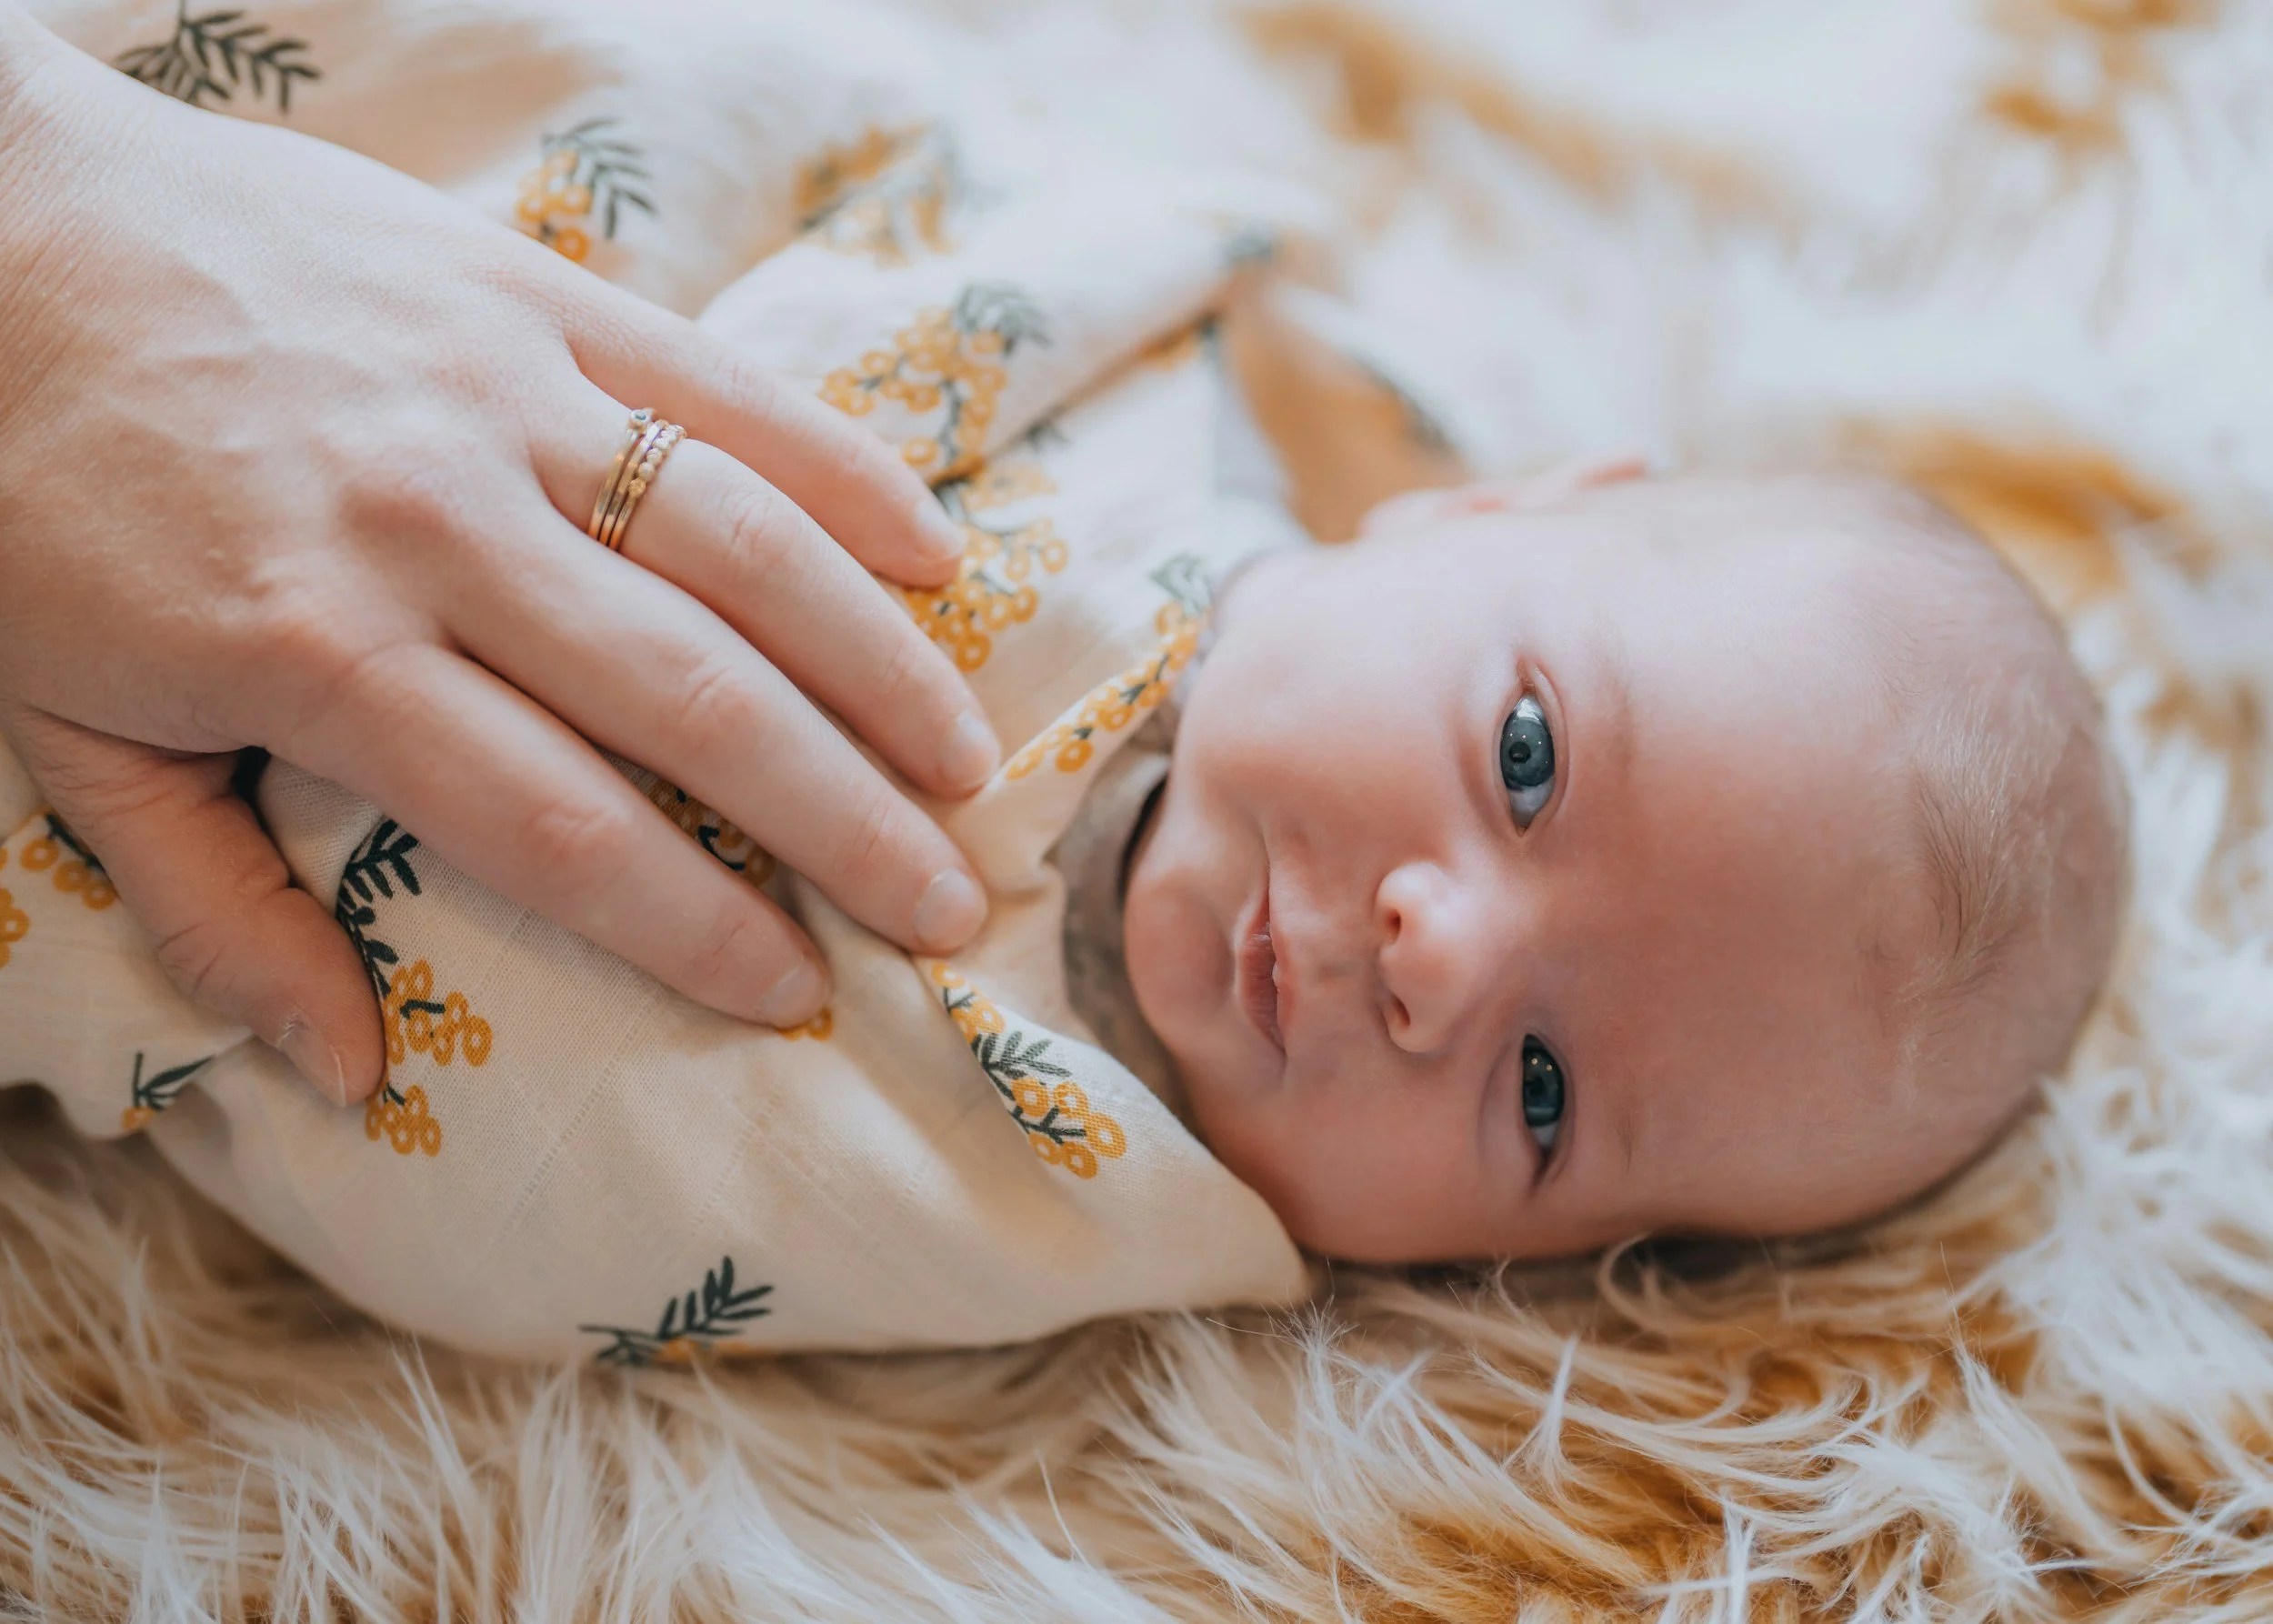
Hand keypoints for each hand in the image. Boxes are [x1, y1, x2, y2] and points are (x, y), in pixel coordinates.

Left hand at [0, 12, 995, 1103]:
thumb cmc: (24, 505)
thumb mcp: (66, 736)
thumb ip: (211, 912)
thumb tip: (346, 1072)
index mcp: (320, 652)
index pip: (560, 823)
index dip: (696, 925)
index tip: (799, 991)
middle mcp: (438, 527)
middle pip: (693, 699)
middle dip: (842, 821)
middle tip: (945, 907)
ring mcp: (498, 397)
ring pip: (741, 546)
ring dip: (876, 665)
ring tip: (967, 764)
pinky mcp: (529, 295)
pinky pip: (720, 388)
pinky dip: (841, 471)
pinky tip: (934, 555)